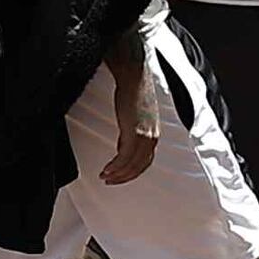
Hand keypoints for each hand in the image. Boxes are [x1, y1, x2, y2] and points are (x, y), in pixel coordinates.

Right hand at [99, 56, 162, 185]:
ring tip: (105, 177)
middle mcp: (153, 137)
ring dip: (118, 174)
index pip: (145, 160)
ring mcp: (145, 136)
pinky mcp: (135, 133)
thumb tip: (121, 144)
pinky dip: (115, 166)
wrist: (134, 77)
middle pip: (140, 166)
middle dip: (124, 177)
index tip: (120, 176)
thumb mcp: (134, 117)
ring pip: (132, 164)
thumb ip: (130, 132)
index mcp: (154, 134)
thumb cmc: (133, 91)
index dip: (132, 171)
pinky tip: (106, 170)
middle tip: (110, 181)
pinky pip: (125, 157)